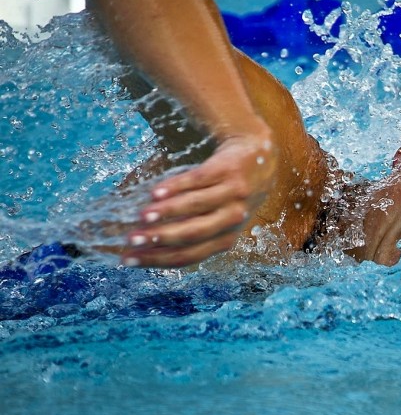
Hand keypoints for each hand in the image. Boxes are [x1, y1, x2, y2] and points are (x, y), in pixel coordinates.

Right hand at [121, 129, 275, 267]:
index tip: (128, 260)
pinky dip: (176, 187)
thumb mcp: (217, 217)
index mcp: (225, 238)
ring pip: (196, 207)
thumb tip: (141, 241)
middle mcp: (232, 220)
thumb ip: (187, 229)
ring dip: (167, 212)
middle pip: (193, 234)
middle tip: (131, 239)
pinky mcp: (228, 170)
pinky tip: (156, 192)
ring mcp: (232, 194)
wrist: (259, 155)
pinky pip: (199, 180)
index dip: (157, 259)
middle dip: (160, 239)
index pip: (188, 255)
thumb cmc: (228, 193)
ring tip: (142, 216)